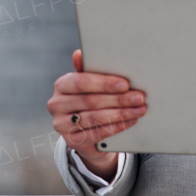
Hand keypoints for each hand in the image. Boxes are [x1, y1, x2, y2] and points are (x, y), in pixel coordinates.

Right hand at [48, 49, 147, 180]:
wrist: (87, 132)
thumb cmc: (90, 101)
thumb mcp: (89, 84)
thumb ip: (87, 70)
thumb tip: (79, 53)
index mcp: (61, 85)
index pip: (81, 82)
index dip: (104, 83)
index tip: (125, 84)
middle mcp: (57, 105)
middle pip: (91, 101)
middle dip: (118, 99)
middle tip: (139, 97)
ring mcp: (62, 124)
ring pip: (95, 118)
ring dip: (121, 113)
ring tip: (139, 109)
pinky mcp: (71, 141)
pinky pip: (97, 133)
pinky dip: (116, 127)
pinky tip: (130, 121)